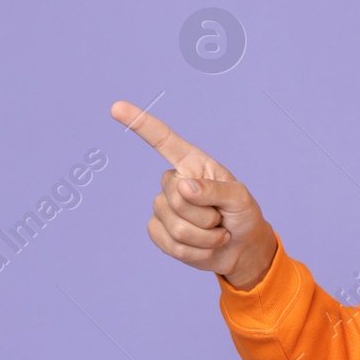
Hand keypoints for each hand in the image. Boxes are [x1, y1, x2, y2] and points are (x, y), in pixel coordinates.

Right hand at [110, 100, 277, 289]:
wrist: (242, 249)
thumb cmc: (243, 216)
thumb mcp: (240, 198)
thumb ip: (214, 190)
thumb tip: (183, 187)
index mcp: (193, 164)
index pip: (163, 141)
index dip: (140, 123)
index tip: (116, 107)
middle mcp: (174, 182)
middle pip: (177, 198)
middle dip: (206, 215)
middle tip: (222, 218)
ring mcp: (164, 207)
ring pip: (176, 226)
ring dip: (205, 237)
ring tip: (217, 232)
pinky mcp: (160, 232)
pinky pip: (170, 244)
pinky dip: (196, 252)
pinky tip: (205, 247)